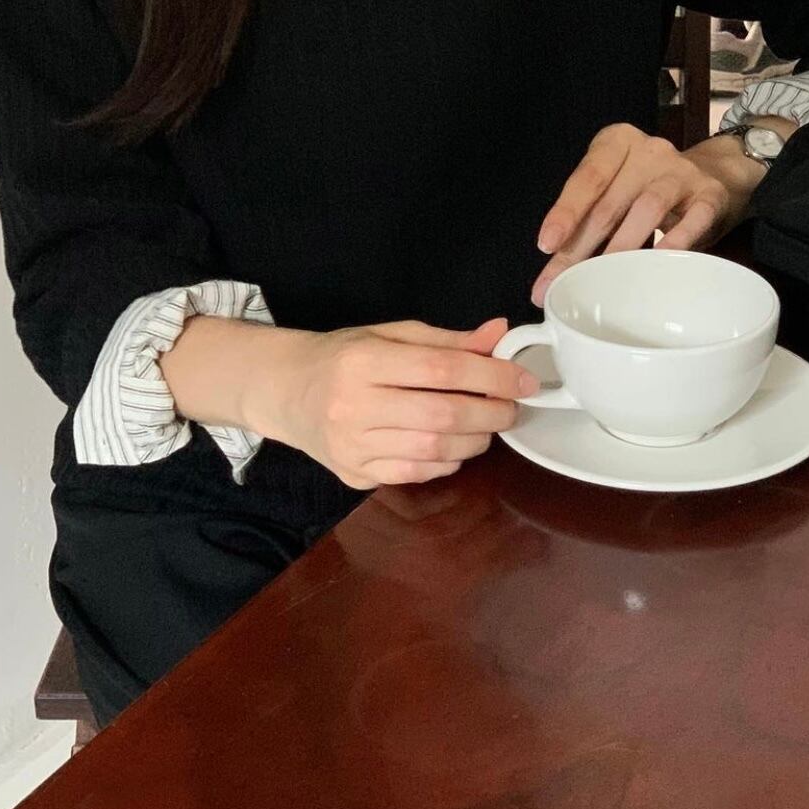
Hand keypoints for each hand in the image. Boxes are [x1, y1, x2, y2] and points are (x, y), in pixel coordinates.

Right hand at [240, 317, 539, 490]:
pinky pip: (415, 473)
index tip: (523, 380)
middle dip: (491, 413)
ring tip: (485, 426)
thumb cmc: (342, 357)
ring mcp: (351, 445)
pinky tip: (454, 445)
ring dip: (474, 440)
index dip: (491, 374)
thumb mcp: (389, 335)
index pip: (441, 369)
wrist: (286, 391)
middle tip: (511, 408)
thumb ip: (447, 340)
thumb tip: (499, 335)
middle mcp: (353, 405)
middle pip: (442, 415)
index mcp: (363, 360)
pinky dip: (446, 461)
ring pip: (433, 450)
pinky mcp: (354, 474)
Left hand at [531, 120, 794, 306]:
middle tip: (563, 281)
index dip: (565, 212)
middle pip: (610, 200)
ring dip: (622, 246)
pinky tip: (659, 263)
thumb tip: (551, 276)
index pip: (587, 178)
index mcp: (617, 143)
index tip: (547, 245)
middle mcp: (649, 151)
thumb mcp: (615, 192)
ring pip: (647, 208)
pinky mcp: (711, 195)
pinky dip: (675, 242)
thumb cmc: (647, 188)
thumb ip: (586, 222)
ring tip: (604, 279)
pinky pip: (693, 219)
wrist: (717, 175)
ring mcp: (682, 172)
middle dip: (582, 245)